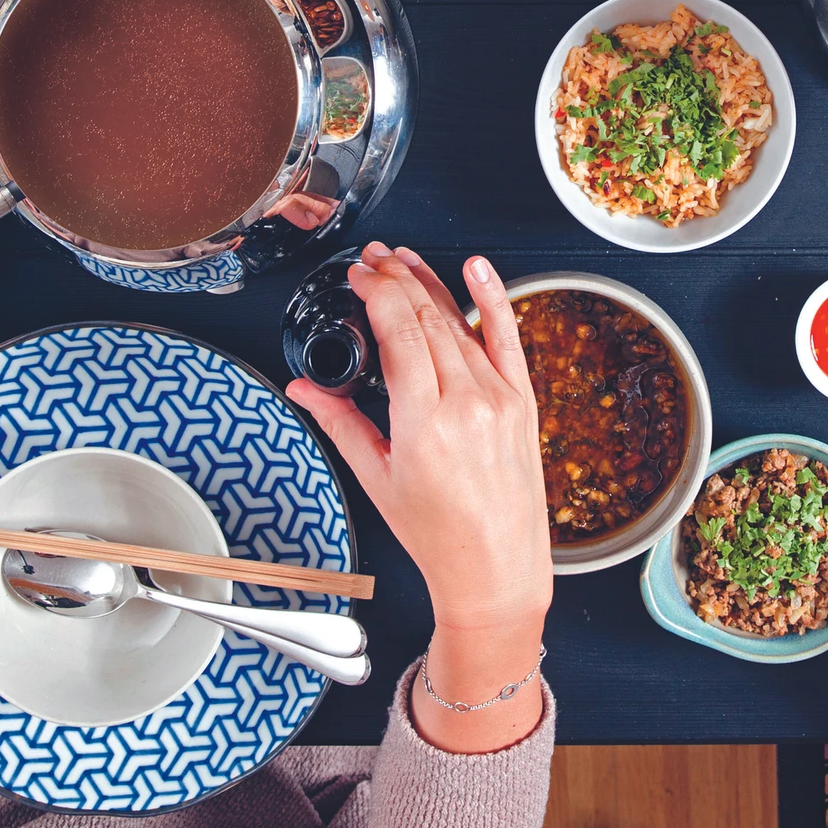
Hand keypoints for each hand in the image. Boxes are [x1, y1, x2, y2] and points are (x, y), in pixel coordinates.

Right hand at [288, 245, 552, 634]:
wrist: (496, 567)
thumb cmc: (441, 535)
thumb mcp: (377, 479)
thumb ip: (340, 423)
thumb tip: (304, 389)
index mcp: (425, 423)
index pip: (398, 332)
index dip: (376, 292)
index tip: (358, 276)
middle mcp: (467, 404)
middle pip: (427, 317)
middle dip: (396, 279)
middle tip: (373, 260)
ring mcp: (499, 399)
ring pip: (459, 322)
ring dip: (429, 283)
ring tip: (404, 261)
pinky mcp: (523, 401)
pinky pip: (508, 337)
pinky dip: (493, 298)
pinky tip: (478, 268)